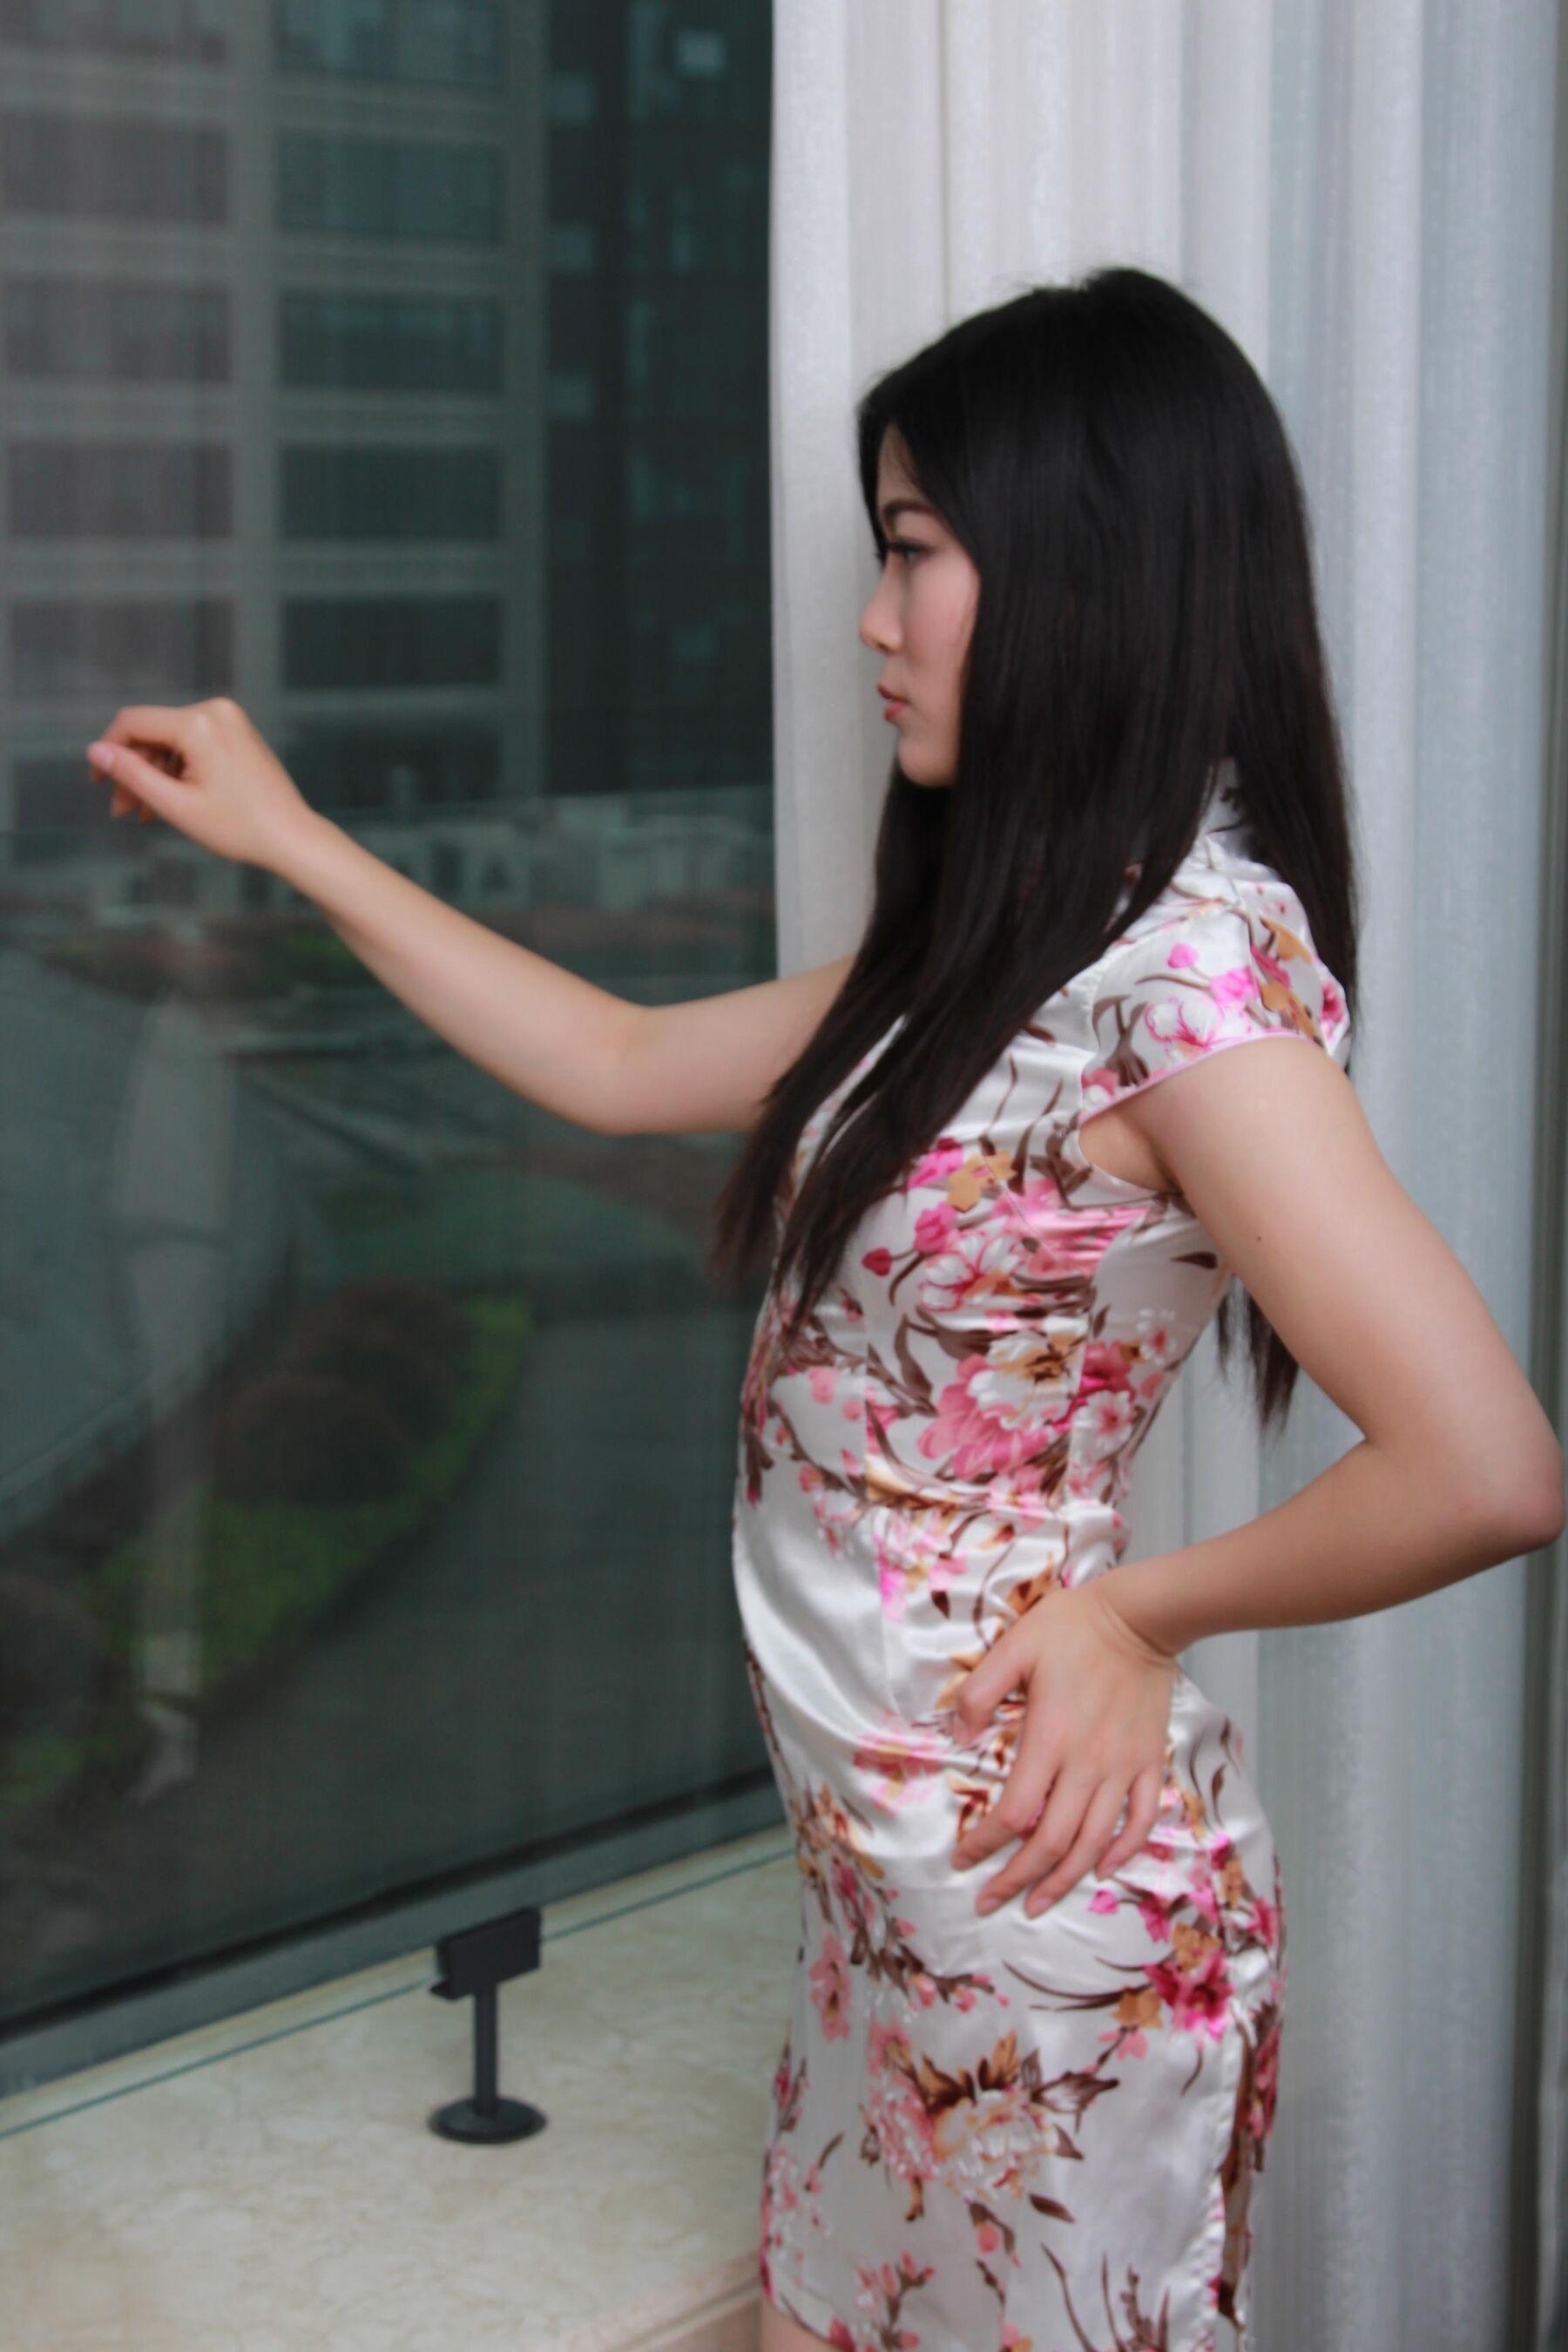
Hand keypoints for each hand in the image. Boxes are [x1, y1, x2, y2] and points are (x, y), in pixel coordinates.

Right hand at [84, 698, 316, 874]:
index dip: (109, 751)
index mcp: (199, 724)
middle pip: (152, 733)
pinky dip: (177, 770)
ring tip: (145, 814)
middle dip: (134, 771)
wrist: (291, 836)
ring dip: (154, 774)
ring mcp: (228, 719)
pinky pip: (192, 744)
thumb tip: (95, 752)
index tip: (98, 782)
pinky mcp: (236, 731)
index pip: (133, 723)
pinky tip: (169, 801)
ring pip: (170, 741)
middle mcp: (214, 711)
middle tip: (122, 810)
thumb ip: (131, 775)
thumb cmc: (239, 827)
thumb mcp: (175, 805)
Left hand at [948, 1576, 1178, 1915]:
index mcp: (1050, 1740)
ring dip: (1064, 1880)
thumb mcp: (1013, 1647)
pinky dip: (1122, 1852)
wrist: (1139, 1617)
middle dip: (1017, 1880)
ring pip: (1094, 1843)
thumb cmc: (1072, 1627)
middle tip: (990, 1902)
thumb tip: (957, 1736)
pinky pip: (1141, 1820)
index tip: (962, 1859)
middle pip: (1052, 1842)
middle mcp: (1088, 1765)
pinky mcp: (1150, 1763)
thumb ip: (979, 1692)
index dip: (985, 1844)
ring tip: (1037, 1904)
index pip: (1013, 1813)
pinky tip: (1101, 1870)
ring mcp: (1123, 1768)